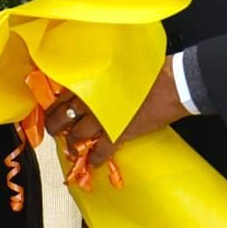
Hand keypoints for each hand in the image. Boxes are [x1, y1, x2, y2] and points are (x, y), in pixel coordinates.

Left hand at [48, 57, 188, 168]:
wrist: (172, 84)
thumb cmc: (149, 69)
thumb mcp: (117, 64)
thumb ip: (100, 73)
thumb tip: (92, 79)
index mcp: (90, 80)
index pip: (62, 95)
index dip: (55, 106)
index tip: (53, 110)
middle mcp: (91, 100)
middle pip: (63, 117)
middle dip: (55, 125)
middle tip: (54, 130)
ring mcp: (103, 119)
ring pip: (77, 135)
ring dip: (72, 144)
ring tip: (70, 148)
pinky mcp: (118, 134)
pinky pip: (101, 151)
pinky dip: (95, 159)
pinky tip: (92, 164)